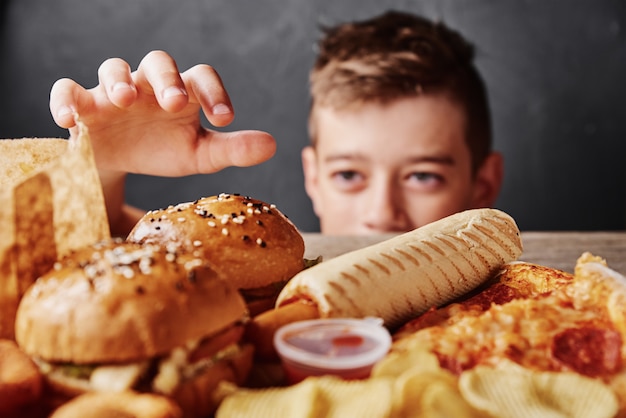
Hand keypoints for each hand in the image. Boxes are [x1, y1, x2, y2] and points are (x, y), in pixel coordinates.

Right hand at [49, 50, 275, 175]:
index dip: (214, 92)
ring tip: (126, 100)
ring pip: (113, 67)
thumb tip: (273, 145)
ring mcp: (113, 91)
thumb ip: (232, 149)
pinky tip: (69, 120)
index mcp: (183, 93)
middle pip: (159, 62)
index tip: (224, 119)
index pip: (201, 77)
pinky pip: (67, 89)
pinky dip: (66, 100)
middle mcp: (150, 85)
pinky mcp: (82, 104)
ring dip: (118, 80)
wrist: (120, 163)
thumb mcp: (199, 155)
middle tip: (175, 103)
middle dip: (167, 79)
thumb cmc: (162, 150)